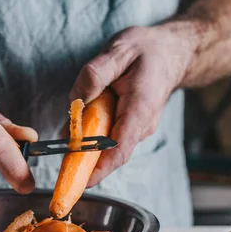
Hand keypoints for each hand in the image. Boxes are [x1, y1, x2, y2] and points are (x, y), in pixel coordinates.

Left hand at [69, 25, 194, 186]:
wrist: (171, 51)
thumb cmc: (146, 50)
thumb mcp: (118, 51)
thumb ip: (95, 74)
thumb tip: (76, 100)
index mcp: (139, 109)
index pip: (119, 150)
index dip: (98, 169)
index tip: (79, 181)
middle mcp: (141, 125)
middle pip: (110, 153)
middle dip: (83, 158)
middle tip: (59, 156)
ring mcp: (137, 128)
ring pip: (107, 144)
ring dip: (86, 141)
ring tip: (71, 129)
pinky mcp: (131, 126)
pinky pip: (109, 136)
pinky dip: (92, 133)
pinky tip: (82, 120)